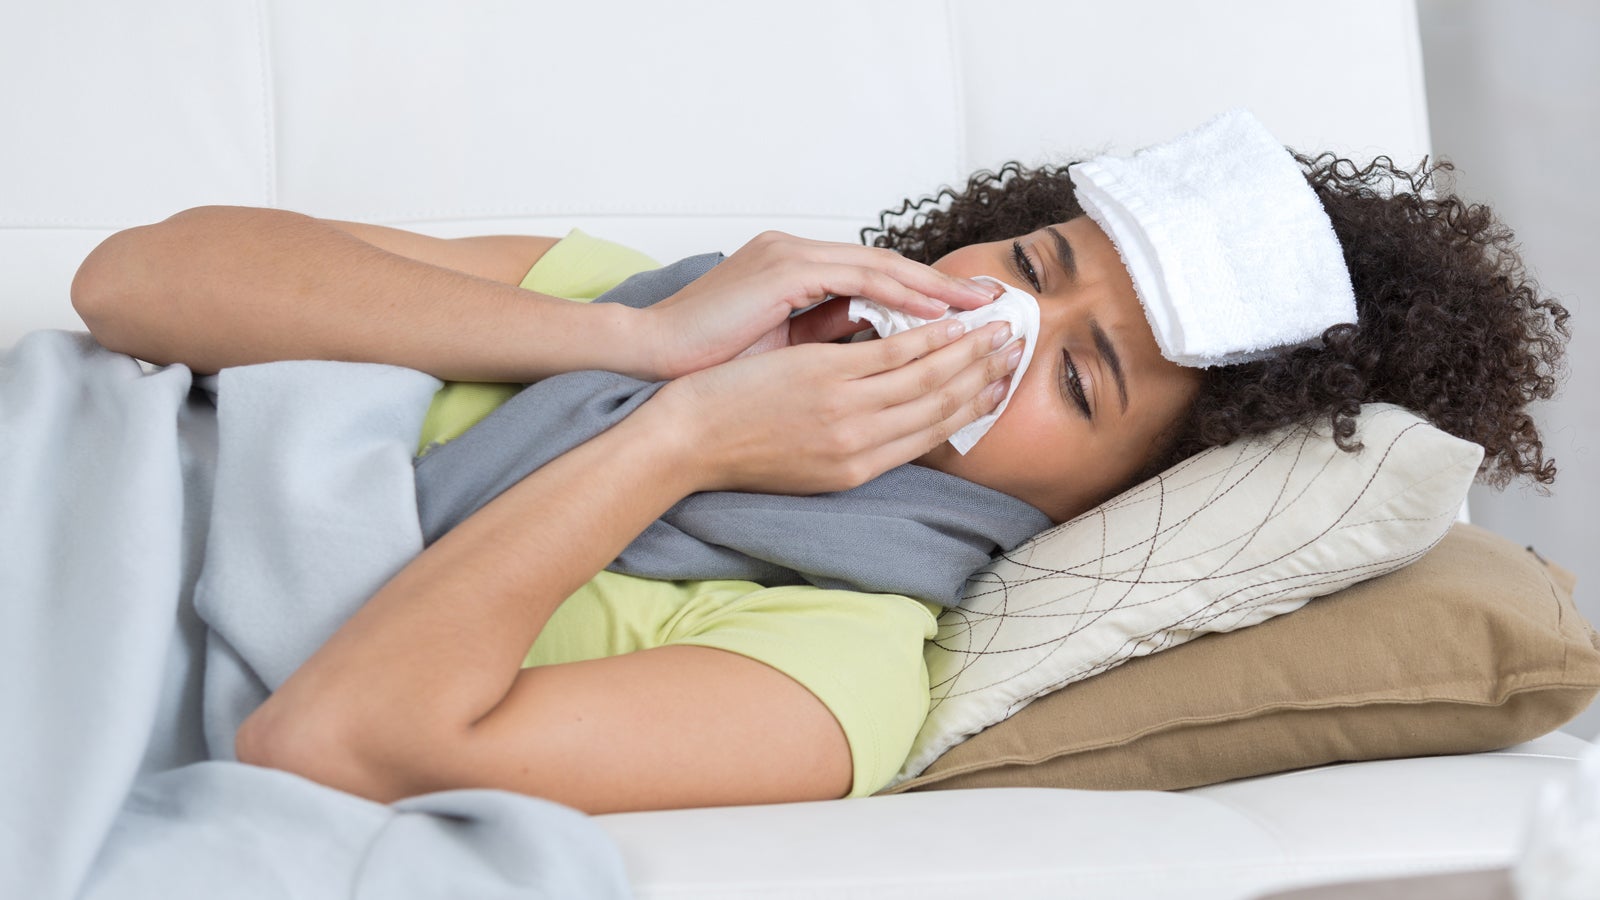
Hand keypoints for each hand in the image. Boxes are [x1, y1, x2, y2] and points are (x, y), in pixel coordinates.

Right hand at [637, 231, 1001, 378]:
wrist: (654, 362)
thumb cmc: (710, 370)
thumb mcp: (784, 354)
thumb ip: (828, 342)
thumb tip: (879, 355)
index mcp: (797, 272)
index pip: (879, 284)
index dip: (928, 303)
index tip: (972, 325)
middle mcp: (798, 253)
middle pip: (893, 269)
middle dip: (947, 293)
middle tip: (998, 312)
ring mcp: (792, 255)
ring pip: (884, 267)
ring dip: (936, 290)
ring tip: (980, 312)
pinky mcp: (785, 267)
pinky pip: (860, 277)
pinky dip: (902, 295)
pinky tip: (936, 313)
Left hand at [641, 319, 1024, 495]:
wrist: (685, 443)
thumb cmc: (735, 446)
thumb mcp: (804, 460)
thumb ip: (846, 435)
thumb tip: (875, 402)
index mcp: (859, 467)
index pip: (930, 434)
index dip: (971, 406)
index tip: (1000, 385)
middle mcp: (863, 446)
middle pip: (941, 408)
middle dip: (985, 376)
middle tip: (1018, 350)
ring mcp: (847, 412)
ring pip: (928, 380)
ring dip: (970, 353)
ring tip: (1000, 330)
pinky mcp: (827, 382)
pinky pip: (891, 355)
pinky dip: (926, 337)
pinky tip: (951, 322)